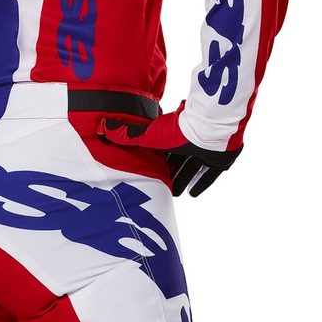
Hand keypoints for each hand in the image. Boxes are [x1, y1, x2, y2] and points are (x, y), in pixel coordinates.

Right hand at [96, 102, 242, 196]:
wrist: (211, 128)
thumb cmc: (179, 130)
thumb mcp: (150, 136)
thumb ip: (128, 135)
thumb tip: (101, 127)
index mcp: (173, 134)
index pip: (163, 149)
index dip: (156, 161)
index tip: (148, 173)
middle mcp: (189, 140)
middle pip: (178, 159)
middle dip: (170, 172)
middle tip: (161, 187)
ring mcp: (206, 149)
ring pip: (192, 166)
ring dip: (184, 178)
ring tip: (175, 194)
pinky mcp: (220, 159)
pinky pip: (210, 174)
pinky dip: (201, 183)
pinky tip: (194, 194)